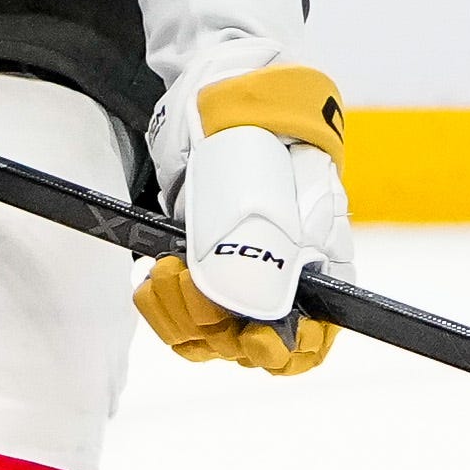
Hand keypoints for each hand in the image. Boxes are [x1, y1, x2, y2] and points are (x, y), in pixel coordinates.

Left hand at [139, 61, 353, 375]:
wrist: (222, 115)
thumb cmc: (271, 143)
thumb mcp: (297, 187)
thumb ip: (298, 238)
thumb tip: (280, 291)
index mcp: (315, 274)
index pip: (304, 349)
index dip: (281, 354)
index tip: (252, 334)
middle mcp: (271, 290)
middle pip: (243, 350)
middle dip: (213, 323)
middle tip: (190, 278)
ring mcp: (228, 288)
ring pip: (203, 340)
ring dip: (178, 312)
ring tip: (169, 268)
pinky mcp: (189, 280)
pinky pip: (171, 320)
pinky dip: (157, 303)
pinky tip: (155, 274)